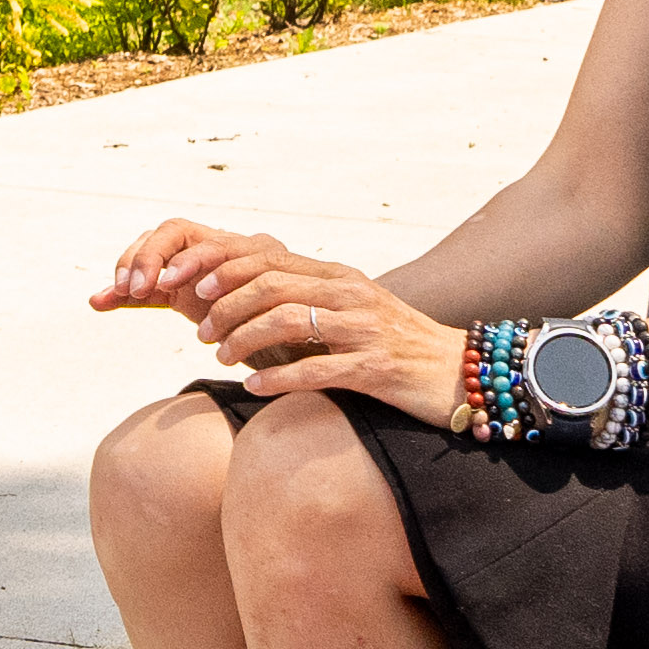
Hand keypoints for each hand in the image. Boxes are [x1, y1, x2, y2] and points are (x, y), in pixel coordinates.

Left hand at [98, 230, 454, 415]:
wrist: (461, 376)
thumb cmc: (397, 350)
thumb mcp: (351, 315)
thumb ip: (307, 304)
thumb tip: (248, 304)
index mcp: (337, 278)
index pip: (268, 259)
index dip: (221, 269)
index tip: (187, 287)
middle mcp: (349, 294)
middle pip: (269, 284)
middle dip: (223, 306)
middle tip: (198, 333)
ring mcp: (363, 329)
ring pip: (287, 321)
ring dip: (243, 339)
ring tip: (218, 359)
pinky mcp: (375, 368)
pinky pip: (317, 369)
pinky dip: (278, 379)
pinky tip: (253, 390)